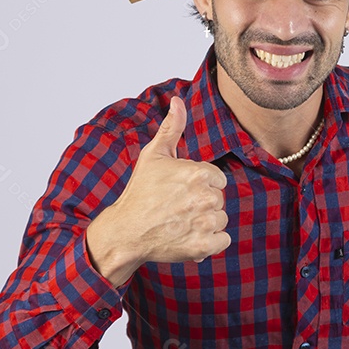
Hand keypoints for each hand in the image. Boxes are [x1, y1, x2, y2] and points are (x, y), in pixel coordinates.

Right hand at [86, 96, 230, 282]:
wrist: (126, 231)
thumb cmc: (140, 192)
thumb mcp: (154, 155)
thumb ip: (172, 127)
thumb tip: (178, 101)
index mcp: (198, 173)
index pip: (217, 179)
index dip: (200, 184)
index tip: (181, 190)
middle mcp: (205, 198)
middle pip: (219, 199)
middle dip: (202, 203)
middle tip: (177, 207)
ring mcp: (204, 224)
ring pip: (221, 219)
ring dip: (206, 223)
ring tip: (181, 221)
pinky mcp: (203, 246)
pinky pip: (222, 240)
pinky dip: (210, 242)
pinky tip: (189, 236)